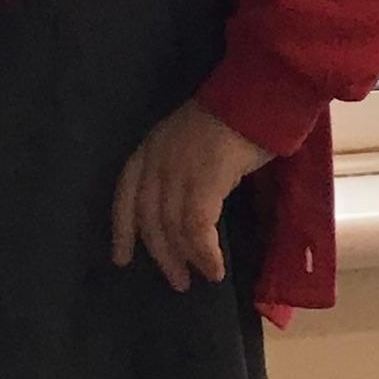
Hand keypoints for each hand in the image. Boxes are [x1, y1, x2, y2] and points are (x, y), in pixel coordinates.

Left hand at [111, 99, 272, 292]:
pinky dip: (205, 253)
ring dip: (186, 258)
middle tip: (176, 281)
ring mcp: (178, 171)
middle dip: (161, 253)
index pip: (125, 195)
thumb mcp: (190, 140)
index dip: (122, 230)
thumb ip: (179, 169)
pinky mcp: (203, 182)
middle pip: (149, 218)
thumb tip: (183, 212)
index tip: (121, 259)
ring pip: (172, 227)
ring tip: (201, 277)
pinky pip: (197, 228)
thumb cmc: (232, 118)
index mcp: (150, 148)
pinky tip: (215, 268)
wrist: (257, 98)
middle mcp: (157, 160)